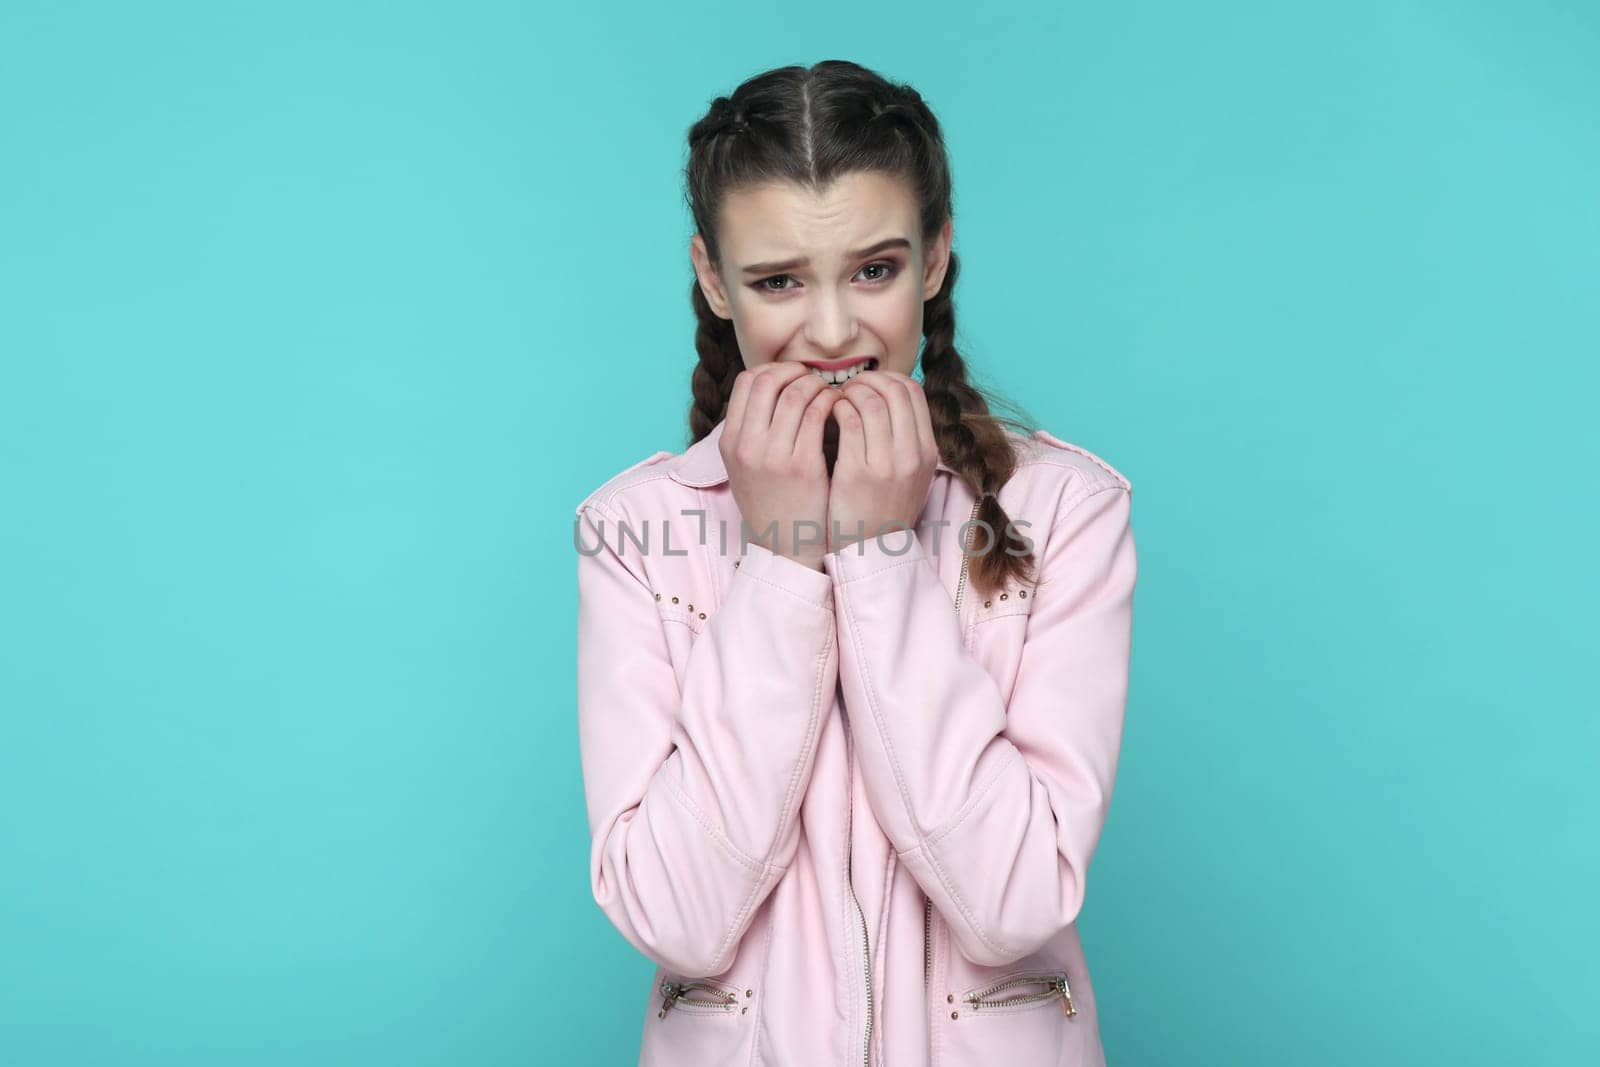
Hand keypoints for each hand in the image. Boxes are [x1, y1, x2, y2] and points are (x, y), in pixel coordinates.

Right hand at [721, 361, 842, 569]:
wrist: (787, 549)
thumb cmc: (774, 504)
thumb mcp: (746, 468)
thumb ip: (753, 431)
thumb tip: (773, 392)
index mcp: (731, 443)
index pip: (747, 383)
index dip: (775, 371)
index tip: (794, 377)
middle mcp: (747, 446)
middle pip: (769, 381)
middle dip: (797, 373)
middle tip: (816, 380)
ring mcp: (773, 456)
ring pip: (796, 394)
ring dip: (818, 386)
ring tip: (830, 395)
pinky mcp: (802, 466)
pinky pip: (818, 415)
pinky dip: (831, 403)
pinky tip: (839, 410)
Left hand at [826, 369, 938, 554]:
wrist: (872, 553)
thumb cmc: (883, 509)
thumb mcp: (909, 474)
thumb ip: (904, 438)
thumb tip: (887, 398)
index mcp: (927, 451)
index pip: (912, 391)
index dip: (886, 379)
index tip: (867, 385)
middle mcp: (912, 454)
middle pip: (894, 389)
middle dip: (866, 380)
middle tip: (847, 389)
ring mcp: (887, 464)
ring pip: (870, 401)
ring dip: (848, 393)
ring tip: (834, 401)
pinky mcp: (859, 473)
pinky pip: (848, 422)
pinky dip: (836, 410)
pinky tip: (827, 417)